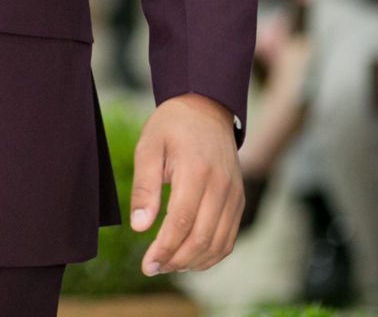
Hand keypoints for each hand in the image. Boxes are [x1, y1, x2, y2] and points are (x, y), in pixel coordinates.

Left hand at [130, 93, 242, 275]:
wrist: (206, 109)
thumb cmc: (171, 126)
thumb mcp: (148, 147)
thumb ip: (144, 187)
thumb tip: (139, 226)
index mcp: (196, 170)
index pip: (181, 221)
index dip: (164, 248)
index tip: (146, 265)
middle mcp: (221, 186)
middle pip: (201, 237)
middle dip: (175, 260)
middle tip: (153, 268)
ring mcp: (234, 194)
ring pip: (218, 243)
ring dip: (193, 262)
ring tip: (168, 265)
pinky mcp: (238, 200)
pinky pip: (229, 237)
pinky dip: (211, 254)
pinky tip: (189, 258)